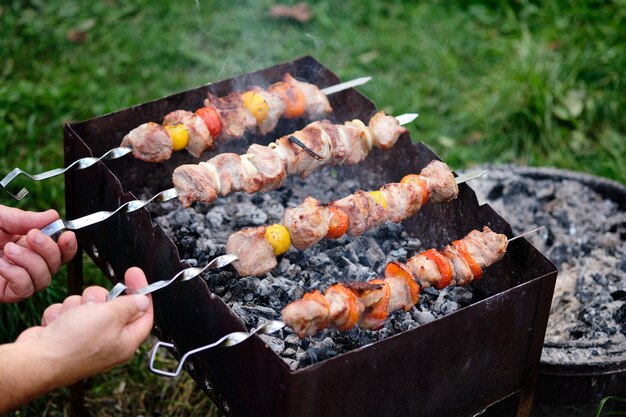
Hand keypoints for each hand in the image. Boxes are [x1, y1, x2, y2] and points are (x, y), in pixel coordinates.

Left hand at [0, 206, 76, 302]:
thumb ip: (24, 218)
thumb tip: (53, 216)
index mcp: (25, 241)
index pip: (58, 247)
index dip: (67, 244)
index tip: (65, 234)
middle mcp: (24, 261)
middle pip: (56, 264)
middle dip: (49, 250)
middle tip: (31, 236)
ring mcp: (15, 278)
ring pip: (44, 278)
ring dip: (31, 262)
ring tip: (8, 250)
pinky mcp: (4, 292)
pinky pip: (25, 289)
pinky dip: (17, 275)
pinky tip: (2, 265)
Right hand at [16, 267, 153, 383]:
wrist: (35, 361)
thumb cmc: (74, 343)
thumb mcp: (111, 316)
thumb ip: (129, 305)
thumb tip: (144, 301)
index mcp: (126, 342)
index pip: (144, 314)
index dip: (142, 292)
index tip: (134, 274)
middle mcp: (107, 343)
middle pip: (113, 307)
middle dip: (100, 298)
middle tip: (93, 303)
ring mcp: (84, 341)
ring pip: (88, 307)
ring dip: (77, 306)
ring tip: (70, 318)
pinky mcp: (64, 337)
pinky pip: (68, 313)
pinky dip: (61, 315)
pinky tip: (56, 325)